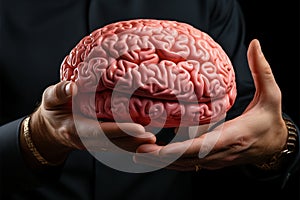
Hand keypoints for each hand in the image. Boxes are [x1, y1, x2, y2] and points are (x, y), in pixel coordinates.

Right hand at [23, 81, 155, 166]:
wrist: (53, 129)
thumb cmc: (53, 111)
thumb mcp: (50, 100)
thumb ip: (59, 93)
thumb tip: (73, 87)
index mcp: (77, 129)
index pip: (102, 132)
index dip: (120, 131)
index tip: (139, 129)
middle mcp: (90, 140)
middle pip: (116, 142)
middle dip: (136, 141)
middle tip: (155, 139)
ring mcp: (98, 143)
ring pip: (120, 146)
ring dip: (138, 145)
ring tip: (157, 142)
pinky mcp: (104, 142)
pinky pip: (120, 144)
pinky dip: (134, 143)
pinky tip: (150, 140)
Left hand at [134, 39, 287, 170]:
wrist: (275, 145)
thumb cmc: (270, 120)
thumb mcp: (272, 95)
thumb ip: (262, 70)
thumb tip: (255, 44)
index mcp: (234, 136)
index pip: (203, 146)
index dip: (180, 150)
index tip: (160, 152)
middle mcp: (222, 152)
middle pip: (188, 160)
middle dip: (163, 157)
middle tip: (139, 150)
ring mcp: (217, 160)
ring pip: (186, 166)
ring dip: (163, 162)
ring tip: (140, 154)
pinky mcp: (213, 162)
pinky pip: (190, 165)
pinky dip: (172, 163)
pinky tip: (156, 157)